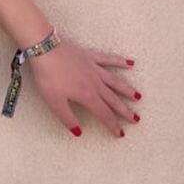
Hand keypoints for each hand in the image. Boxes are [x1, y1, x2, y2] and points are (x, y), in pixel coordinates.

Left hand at [26, 38, 140, 138]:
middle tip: (136, 119)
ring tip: (138, 97)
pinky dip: (120, 61)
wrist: (45, 50)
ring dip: (127, 90)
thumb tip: (79, 132)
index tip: (120, 133)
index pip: (104, 114)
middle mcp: (95, 83)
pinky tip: (131, 63)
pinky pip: (109, 60)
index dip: (112, 125)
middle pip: (113, 100)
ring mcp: (94, 69)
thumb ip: (68, 118)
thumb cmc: (48, 77)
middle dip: (125, 111)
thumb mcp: (54, 102)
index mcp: (87, 96)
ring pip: (115, 82)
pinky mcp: (90, 56)